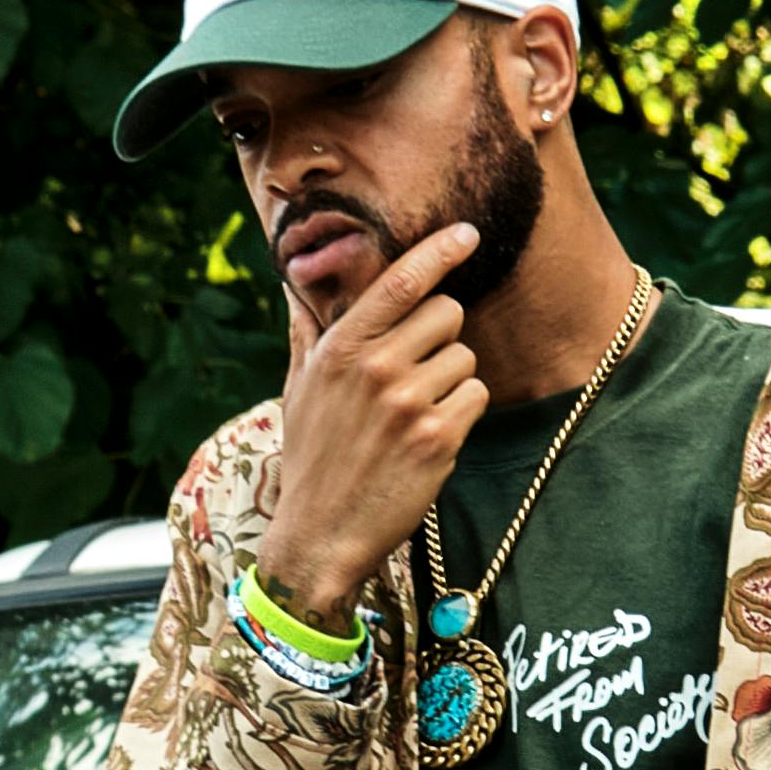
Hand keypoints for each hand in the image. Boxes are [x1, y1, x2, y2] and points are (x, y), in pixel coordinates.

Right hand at [253, 221, 486, 628]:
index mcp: (340, 349)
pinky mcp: (438, 438)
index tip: (467, 233)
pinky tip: (429, 439)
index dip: (439, 251)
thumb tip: (293, 286)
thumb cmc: (311, 460)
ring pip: (465, 359)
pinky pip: (476, 397)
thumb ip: (307, 333)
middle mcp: (375, 369)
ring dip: (451, 382)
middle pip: (447, 313)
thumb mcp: (298, 391)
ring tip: (415, 416)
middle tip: (417, 374)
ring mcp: (408, 403)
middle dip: (442, 337)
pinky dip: (462, 415)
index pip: (400, 281)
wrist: (319, 536)